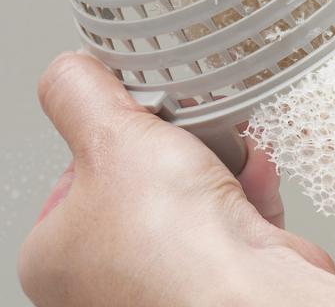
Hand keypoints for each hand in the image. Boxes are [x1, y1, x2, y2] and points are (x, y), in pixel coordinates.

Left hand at [19, 53, 334, 306]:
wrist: (251, 293)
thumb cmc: (173, 245)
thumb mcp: (110, 137)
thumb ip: (79, 93)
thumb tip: (69, 69)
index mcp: (61, 251)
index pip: (80, 166)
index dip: (115, 128)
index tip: (141, 111)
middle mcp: (110, 271)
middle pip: (145, 172)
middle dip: (179, 139)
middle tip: (186, 125)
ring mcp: (170, 273)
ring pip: (194, 189)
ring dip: (220, 157)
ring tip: (229, 145)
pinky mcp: (221, 270)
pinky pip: (232, 210)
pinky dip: (247, 185)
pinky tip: (253, 170)